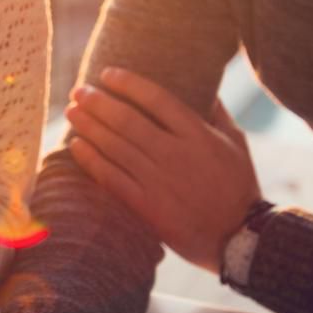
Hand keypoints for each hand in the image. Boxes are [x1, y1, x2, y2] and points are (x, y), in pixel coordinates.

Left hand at [65, 67, 260, 273]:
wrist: (240, 238)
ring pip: (115, 147)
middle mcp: (176, 154)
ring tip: (72, 112)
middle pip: (128, 120)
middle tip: (78, 90)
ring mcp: (160, 181)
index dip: (128, 83)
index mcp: (198, 134)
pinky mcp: (148, 207)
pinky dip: (92, 160)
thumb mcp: (236, 143)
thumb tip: (205, 84)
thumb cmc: (238, 186)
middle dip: (98, 102)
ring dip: (90, 126)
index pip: (157, 98)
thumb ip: (218, 112)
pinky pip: (112, 178)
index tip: (107, 73)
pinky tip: (76, 146)